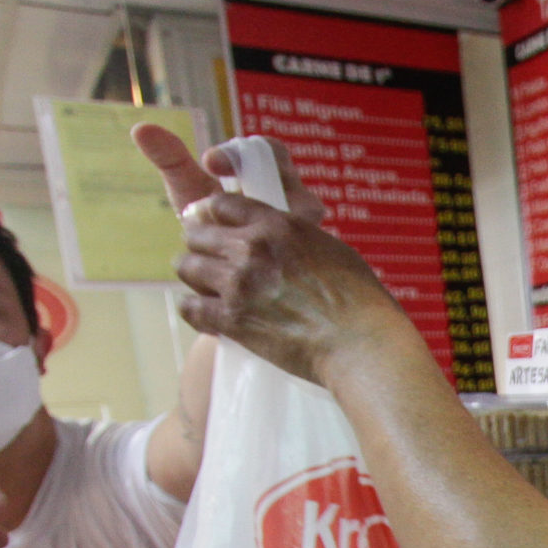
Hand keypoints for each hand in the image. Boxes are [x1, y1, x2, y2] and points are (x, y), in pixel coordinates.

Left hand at [131, 124, 410, 385]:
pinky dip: (194, 311)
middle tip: (211, 262)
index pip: (222, 204)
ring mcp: (238, 284)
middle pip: (197, 234)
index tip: (213, 226)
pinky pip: (189, 307)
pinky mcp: (231, 320)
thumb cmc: (359, 300)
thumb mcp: (330, 249)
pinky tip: (207, 316)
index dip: (213, 215)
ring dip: (196, 277)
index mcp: (278, 225)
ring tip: (208, 289)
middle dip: (201, 247)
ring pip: (187, 267)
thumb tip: (282, 244)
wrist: (360, 343)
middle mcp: (251, 248)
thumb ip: (296, 240)